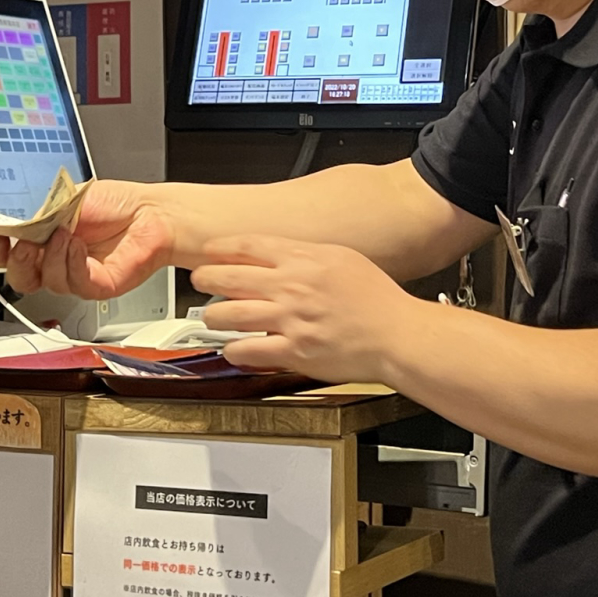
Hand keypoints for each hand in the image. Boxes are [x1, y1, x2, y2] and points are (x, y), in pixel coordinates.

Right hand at [0, 181, 172, 299]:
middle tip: (25, 244)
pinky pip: (75, 284)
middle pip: (22, 279)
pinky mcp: (96, 286)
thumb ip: (38, 213)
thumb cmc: (114, 204)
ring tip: (65, 233)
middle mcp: (57, 261)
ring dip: (52, 256)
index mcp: (44, 239)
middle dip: (18, 263)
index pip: (10, 256)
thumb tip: (13, 222)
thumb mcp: (66, 200)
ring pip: (48, 282)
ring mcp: (76, 276)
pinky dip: (73, 264)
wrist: (149, 212)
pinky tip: (79, 246)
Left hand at [194, 236, 419, 384]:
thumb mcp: (342, 258)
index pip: (247, 246)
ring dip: (213, 317)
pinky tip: (233, 348)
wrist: (397, 333)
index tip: (209, 252)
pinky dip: (233, 350)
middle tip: (200, 281)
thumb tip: (280, 252)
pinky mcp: (293, 351)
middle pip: (228, 277)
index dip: (220, 248)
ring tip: (212, 318)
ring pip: (228, 314)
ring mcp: (290, 319)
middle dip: (206, 279)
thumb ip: (307, 254)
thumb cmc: (377, 299)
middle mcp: (291, 286)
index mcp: (303, 259)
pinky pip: (247, 350)